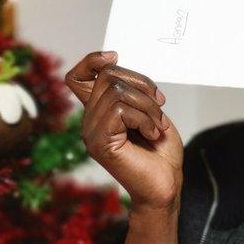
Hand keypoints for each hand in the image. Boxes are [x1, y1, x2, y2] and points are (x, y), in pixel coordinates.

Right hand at [65, 51, 183, 211]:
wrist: (166, 186)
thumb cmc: (160, 153)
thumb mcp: (149, 111)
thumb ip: (132, 91)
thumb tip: (118, 66)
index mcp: (99, 112)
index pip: (77, 77)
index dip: (92, 60)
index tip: (115, 56)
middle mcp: (90, 121)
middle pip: (107, 76)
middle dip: (142, 85)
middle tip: (159, 107)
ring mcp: (92, 132)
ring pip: (116, 91)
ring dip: (148, 106)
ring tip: (157, 126)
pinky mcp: (100, 143)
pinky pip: (121, 110)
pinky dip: (145, 119)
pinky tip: (152, 135)